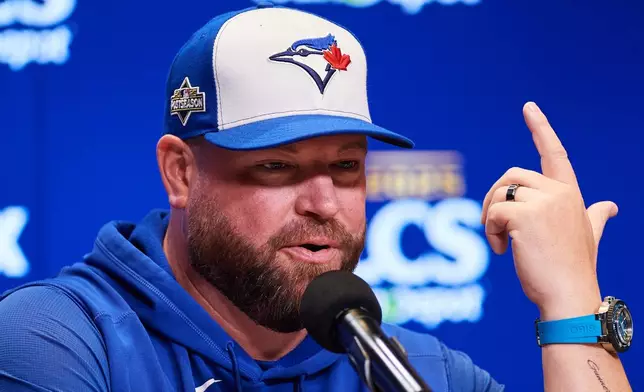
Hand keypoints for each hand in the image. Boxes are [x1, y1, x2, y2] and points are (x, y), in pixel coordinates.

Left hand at [480, 102, 617, 319]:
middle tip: (493, 226)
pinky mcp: (526, 215)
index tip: (528, 107)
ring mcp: (544, 202)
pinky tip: (501, 251)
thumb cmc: (574, 269)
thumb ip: (596, 217)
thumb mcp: (588, 237)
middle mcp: (559, 193)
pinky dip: (490, 231)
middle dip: (495, 198)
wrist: (570, 295)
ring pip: (500, 194)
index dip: (541, 129)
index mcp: (570, 194)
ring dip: (491, 218)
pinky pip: (493, 213)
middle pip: (511, 177)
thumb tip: (611, 206)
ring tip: (500, 242)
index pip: (554, 154)